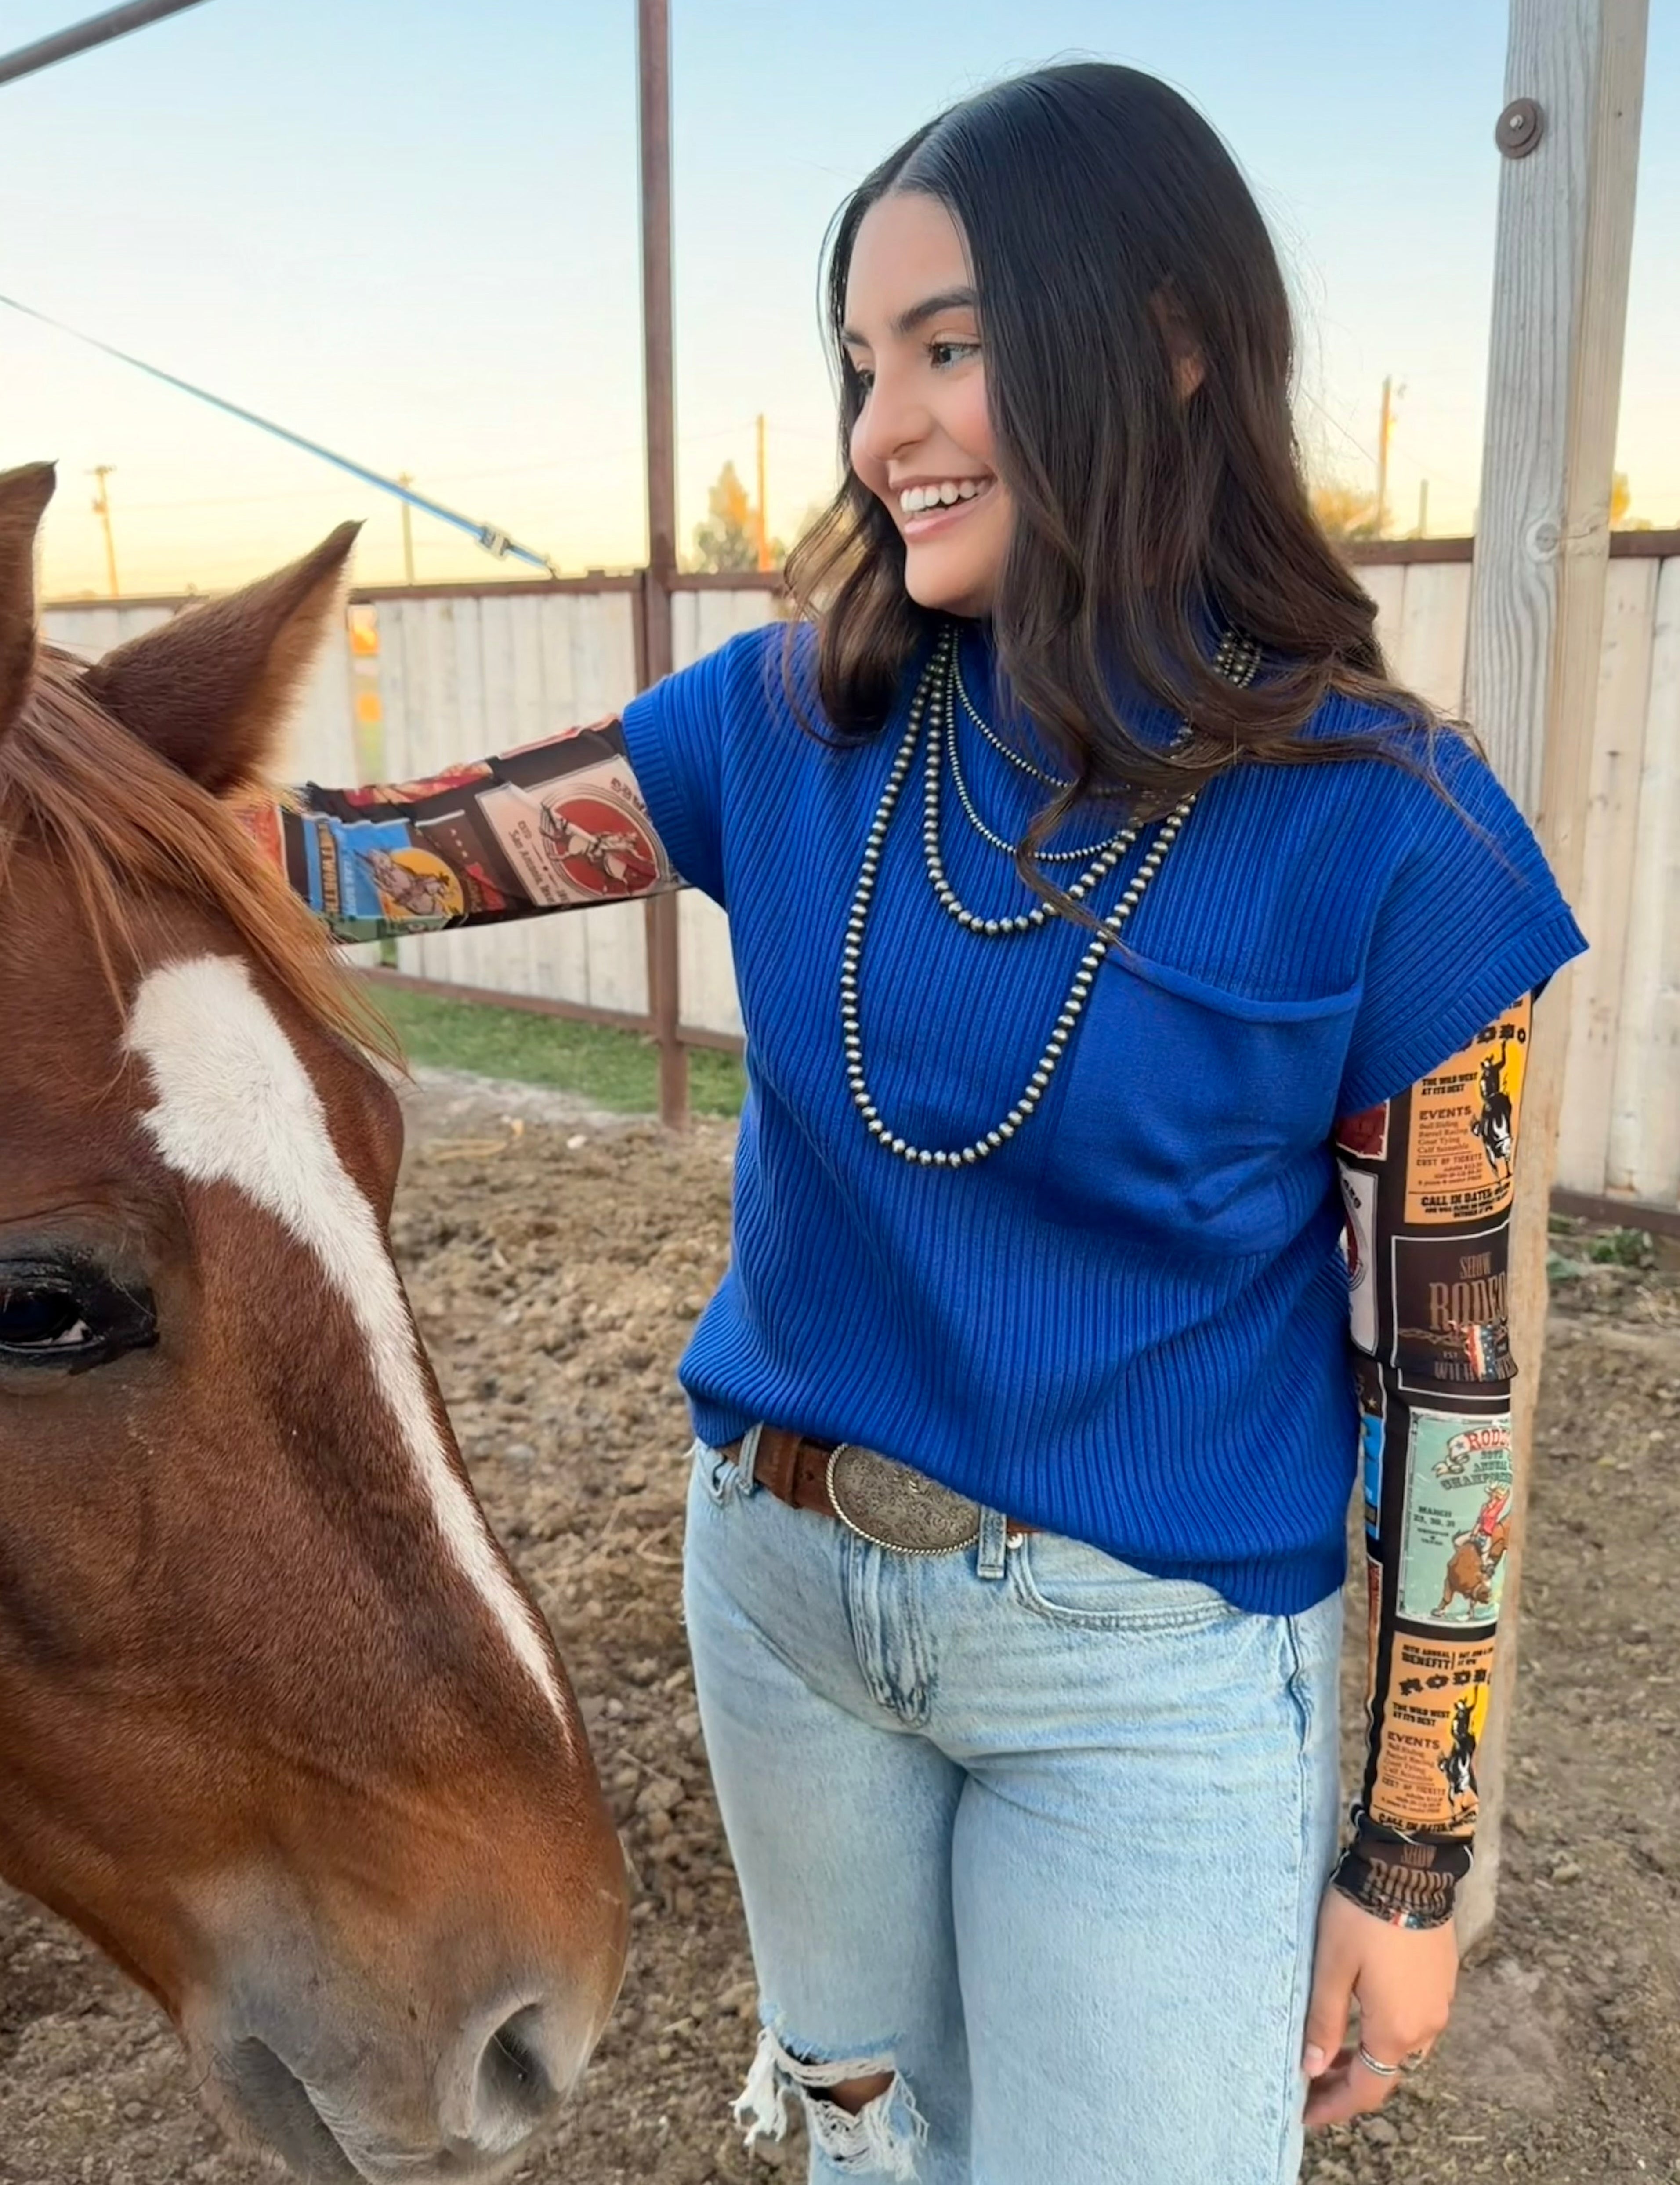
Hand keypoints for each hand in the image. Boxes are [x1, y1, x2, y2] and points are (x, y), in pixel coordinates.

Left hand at [1302, 1884, 1457, 2125]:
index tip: (1306, 2115)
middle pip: (1385, 2072)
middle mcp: (1426, 2026)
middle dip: (1347, 2083)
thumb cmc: (1361, 1916)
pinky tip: (1362, 2016)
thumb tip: (1311, 2068)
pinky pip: (1414, 2021)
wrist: (1408, 1869)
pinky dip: (1385, 2030)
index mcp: (1396, 2031)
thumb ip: (1323, 2021)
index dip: (1334, 2106)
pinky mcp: (1443, 1979)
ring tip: (1330, 2052)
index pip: (1366, 2090)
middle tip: (1311, 2084)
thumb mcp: (1330, 1967)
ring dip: (1367, 2056)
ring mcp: (1440, 2003)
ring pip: (1400, 2047)